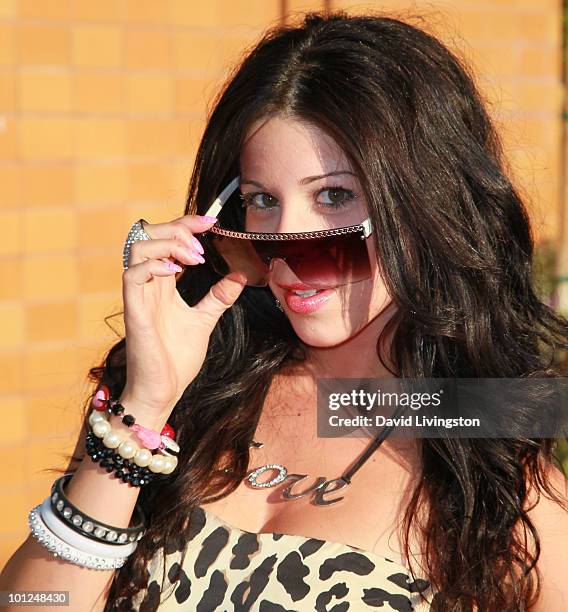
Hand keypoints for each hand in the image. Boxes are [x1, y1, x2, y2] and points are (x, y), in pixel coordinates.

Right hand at [119, 214, 246, 420]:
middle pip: (147, 234)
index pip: (167, 239)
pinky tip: (176, 272)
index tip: (211, 222)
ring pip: (138, 248)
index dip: (186, 224)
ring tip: (194, 259)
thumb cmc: (176, 358)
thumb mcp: (204, 320)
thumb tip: (240, 277)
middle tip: (202, 243)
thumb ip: (218, 297)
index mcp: (162, 284)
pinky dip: (154, 266)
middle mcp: (148, 284)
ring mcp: (139, 296)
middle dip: (177, 228)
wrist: (163, 390)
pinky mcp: (134, 311)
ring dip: (169, 244)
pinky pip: (132, 275)